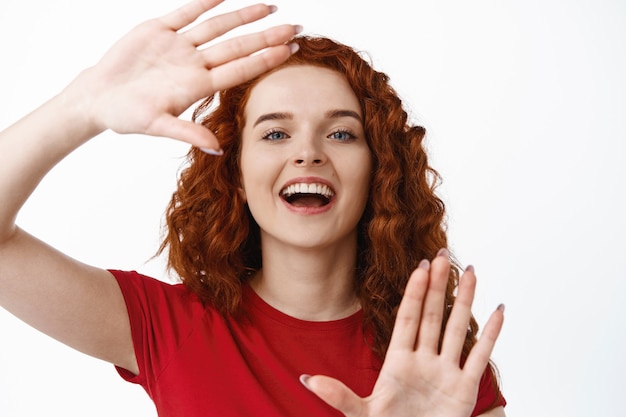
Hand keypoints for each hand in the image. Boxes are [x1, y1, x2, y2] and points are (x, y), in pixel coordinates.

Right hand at [64, 0, 299, 149]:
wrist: (98, 97)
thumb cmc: (125, 115)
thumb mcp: (156, 125)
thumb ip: (188, 132)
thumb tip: (217, 149)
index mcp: (198, 86)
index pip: (240, 69)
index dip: (266, 59)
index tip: (291, 50)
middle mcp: (194, 64)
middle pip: (238, 47)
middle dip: (267, 36)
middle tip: (296, 28)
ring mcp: (179, 45)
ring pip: (218, 27)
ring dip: (243, 16)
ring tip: (270, 6)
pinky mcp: (159, 29)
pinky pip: (186, 12)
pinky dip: (204, 2)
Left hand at [302, 250, 504, 416]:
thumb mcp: (361, 413)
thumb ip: (337, 395)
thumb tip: (305, 380)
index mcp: (398, 362)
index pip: (408, 319)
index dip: (414, 293)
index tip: (420, 267)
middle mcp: (423, 360)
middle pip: (433, 315)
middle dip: (438, 285)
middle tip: (443, 254)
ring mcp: (445, 372)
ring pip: (457, 328)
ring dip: (464, 300)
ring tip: (471, 271)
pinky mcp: (464, 389)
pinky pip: (480, 356)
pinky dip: (491, 334)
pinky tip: (498, 310)